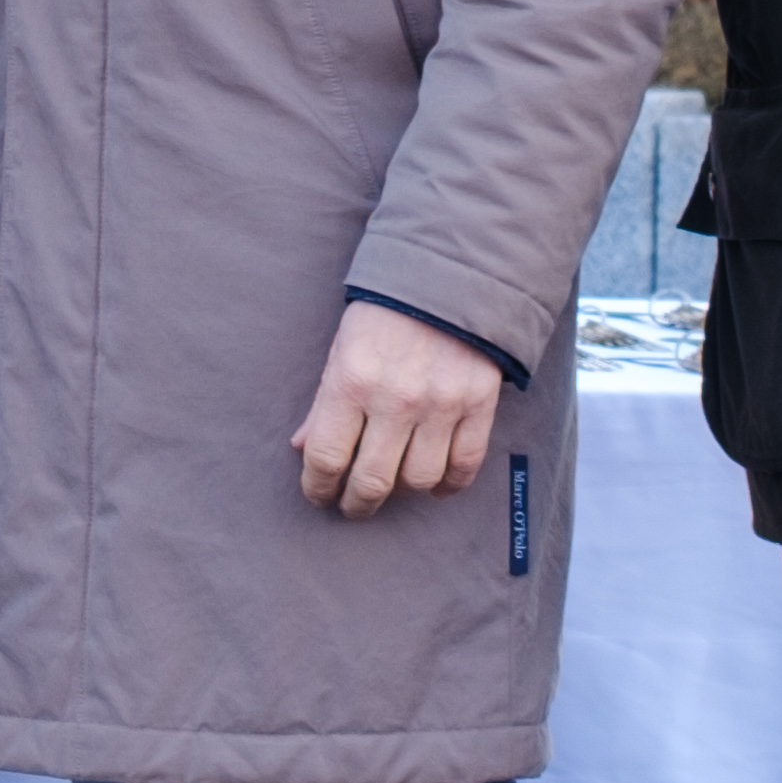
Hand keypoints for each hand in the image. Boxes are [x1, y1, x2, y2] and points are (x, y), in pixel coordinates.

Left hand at [290, 297, 506, 517]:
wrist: (450, 276)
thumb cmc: (385, 315)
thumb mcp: (341, 350)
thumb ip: (323, 404)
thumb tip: (303, 449)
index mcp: (351, 381)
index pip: (327, 458)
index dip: (318, 488)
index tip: (318, 495)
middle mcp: (396, 398)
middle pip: (372, 481)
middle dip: (356, 503)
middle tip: (352, 506)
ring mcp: (441, 404)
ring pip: (419, 480)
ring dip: (402, 491)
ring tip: (393, 483)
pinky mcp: (478, 404)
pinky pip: (464, 464)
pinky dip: (449, 484)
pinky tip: (435, 484)